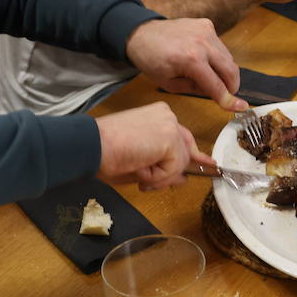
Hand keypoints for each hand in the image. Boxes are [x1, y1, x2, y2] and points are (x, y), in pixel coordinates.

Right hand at [94, 102, 216, 189]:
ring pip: (179, 164)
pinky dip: (156, 177)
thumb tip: (184, 177)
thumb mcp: (141, 159)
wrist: (91, 146)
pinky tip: (139, 168)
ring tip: (135, 170)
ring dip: (159, 177)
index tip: (205, 165)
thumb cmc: (105, 152)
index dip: (192, 156)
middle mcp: (168, 116)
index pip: (182, 137)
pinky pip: (173, 170)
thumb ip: (164, 164)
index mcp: (159, 115)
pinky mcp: (169, 139)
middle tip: (147, 181)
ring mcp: (170, 126)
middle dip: (172, 172)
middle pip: (186, 151)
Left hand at [125, 18, 244, 110]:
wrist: (141, 33)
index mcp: (190, 60)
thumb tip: (218, 93)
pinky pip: (220, 46)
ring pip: (228, 57)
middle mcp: (202, 43)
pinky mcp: (207, 25)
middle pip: (231, 69)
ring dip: (224, 71)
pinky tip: (203, 59)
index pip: (217, 85)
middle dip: (232, 85)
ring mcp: (206, 31)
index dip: (229, 100)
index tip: (241, 107)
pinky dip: (216, 56)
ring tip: (208, 76)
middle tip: (226, 94)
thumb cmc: (151, 60)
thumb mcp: (170, 84)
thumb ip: (196, 90)